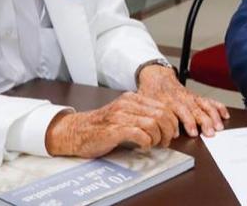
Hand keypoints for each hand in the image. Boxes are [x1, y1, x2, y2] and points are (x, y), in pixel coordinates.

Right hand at [45, 92, 178, 156]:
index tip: (172, 133)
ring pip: (153, 124)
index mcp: (131, 98)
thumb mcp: (123, 114)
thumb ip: (141, 114)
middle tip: (165, 142)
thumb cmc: (100, 126)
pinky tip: (143, 146)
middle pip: (161, 114)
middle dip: (168, 131)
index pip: (163, 106)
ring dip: (157, 138)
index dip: (172, 121)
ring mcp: (120, 116)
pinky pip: (140, 134)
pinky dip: (146, 142)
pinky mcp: (114, 130)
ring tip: (152, 144)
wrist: (74, 132)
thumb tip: (165, 124)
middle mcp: (127, 104)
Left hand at [137, 64, 230, 136]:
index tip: (193, 133)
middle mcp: (182, 99)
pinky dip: (218, 107)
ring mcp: (191, 97)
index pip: (180, 112)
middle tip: (210, 132)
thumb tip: (168, 133)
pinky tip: (225, 114)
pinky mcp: (196, 96)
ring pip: (204, 105)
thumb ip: (157, 118)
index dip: (188, 123)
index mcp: (169, 102)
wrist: (156, 76)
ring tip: (219, 126)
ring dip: (213, 116)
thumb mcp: (148, 105)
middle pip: (195, 110)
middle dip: (204, 121)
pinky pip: (209, 101)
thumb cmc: (151, 92)